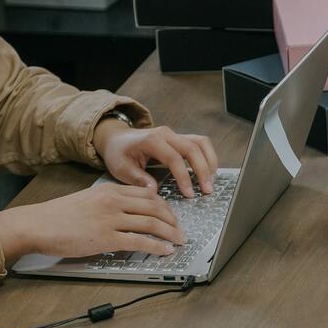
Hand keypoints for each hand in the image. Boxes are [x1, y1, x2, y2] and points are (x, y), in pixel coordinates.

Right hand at [0, 183, 185, 259]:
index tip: (172, 215)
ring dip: (170, 233)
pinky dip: (156, 247)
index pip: (147, 194)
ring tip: (179, 241)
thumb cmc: (58, 216)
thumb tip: (126, 214)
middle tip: (181, 230)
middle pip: (154, 207)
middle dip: (172, 220)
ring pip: (151, 223)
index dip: (165, 206)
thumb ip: (108, 203)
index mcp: (110, 190)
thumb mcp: (88, 200)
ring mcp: (111, 219)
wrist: (37, 224)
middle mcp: (113, 201)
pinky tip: (165, 250)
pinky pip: (139, 242)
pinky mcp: (106, 238)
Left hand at [98, 122, 218, 197]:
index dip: (183, 177)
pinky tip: (208, 171)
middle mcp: (165, 134)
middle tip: (207, 190)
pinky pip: (199, 143)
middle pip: (192, 148)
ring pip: (200, 142)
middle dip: (203, 170)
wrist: (116, 138)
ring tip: (211, 181)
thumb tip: (155, 191)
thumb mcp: (121, 169)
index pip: (174, 158)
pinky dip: (207, 155)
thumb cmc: (118, 153)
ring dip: (209, 161)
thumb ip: (138, 179)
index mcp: (151, 140)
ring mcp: (174, 134)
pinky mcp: (179, 137)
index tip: (189, 194)